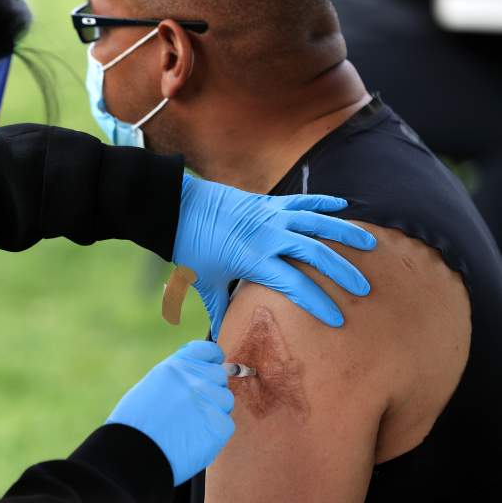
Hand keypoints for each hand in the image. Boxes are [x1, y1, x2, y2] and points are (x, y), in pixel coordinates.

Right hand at [107, 341, 234, 485]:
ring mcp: (210, 401)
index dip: (213, 358)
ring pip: (225, 400)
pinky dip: (214, 430)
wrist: (135, 452)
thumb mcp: (152, 386)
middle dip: (212, 388)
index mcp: (177, 366)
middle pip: (219, 377)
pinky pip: (226, 423)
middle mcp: (196, 379)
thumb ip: (177, 378)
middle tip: (195, 405)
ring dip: (214, 409)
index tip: (214, 363)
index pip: (208, 350)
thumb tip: (195, 377)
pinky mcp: (219, 426)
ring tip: (192, 424)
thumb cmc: (136, 422)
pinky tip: (195, 437)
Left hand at [174, 174, 376, 339]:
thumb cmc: (191, 249)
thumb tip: (220, 347)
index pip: (294, 284)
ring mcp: (270, 215)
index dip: (318, 303)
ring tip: (370, 247)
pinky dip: (323, 203)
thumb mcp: (204, 283)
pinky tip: (344, 208)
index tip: (338, 320)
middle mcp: (267, 235)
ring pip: (316, 223)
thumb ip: (220, 311)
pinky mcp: (267, 202)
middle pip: (315, 254)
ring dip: (344, 234)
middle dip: (342, 272)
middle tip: (364, 290)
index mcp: (253, 259)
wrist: (177, 207)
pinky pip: (301, 201)